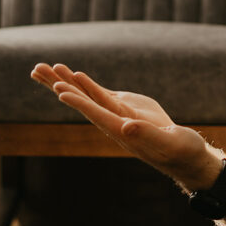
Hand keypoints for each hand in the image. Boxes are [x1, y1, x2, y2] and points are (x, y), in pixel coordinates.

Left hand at [31, 63, 217, 187]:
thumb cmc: (182, 152)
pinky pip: (100, 96)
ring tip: (47, 67)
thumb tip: (126, 127)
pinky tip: (73, 75)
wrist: (186, 157)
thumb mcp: (169, 143)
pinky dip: (85, 85)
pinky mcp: (125, 111)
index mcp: (125, 132)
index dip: (80, 102)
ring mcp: (118, 117)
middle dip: (62, 86)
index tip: (60, 91)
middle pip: (84, 103)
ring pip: (88, 97)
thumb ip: (147, 135)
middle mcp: (115, 124)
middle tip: (39, 70)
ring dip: (68, 82)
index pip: (97, 115)